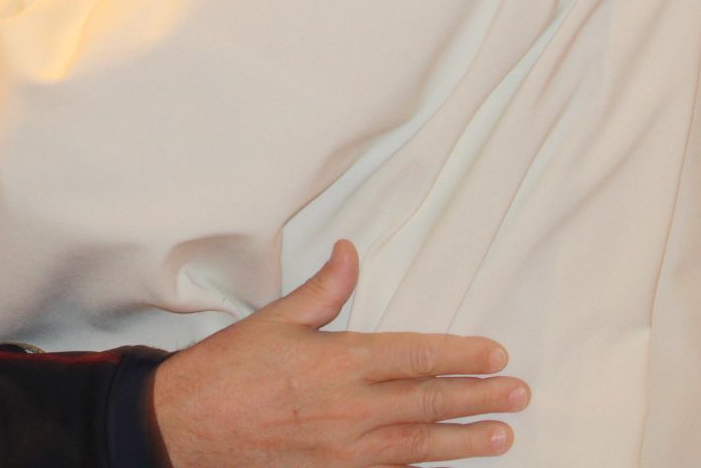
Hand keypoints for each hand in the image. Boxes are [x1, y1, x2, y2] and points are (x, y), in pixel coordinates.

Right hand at [152, 240, 525, 466]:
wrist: (182, 431)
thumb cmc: (225, 373)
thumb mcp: (275, 320)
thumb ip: (323, 291)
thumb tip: (350, 253)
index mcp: (340, 364)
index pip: (417, 357)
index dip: (462, 356)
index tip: (496, 356)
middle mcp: (349, 411)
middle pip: (429, 404)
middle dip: (478, 399)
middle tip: (518, 396)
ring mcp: (342, 453)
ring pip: (417, 447)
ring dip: (463, 441)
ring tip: (500, 437)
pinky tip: (437, 465)